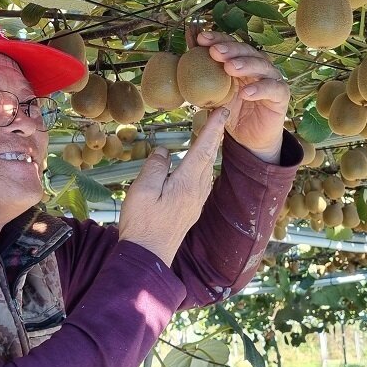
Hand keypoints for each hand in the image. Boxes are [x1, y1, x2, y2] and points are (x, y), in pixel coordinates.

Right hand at [117, 106, 229, 266]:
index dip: (213, 128)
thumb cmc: (142, 223)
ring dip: (209, 151)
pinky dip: (202, 166)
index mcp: (187, 184)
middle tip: (218, 116)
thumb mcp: (143, 190)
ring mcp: (194, 203)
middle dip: (214, 136)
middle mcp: (197, 192)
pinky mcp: (189, 210)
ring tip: (208, 135)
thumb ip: (155, 167)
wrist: (148, 255)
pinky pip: (200, 181)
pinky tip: (197, 165)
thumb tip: (164, 152)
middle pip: (209, 158)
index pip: (203, 149)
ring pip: (206, 170)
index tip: (223, 111)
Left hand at [196, 30, 290, 162]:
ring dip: (246, 65)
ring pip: (262, 66)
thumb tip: (187, 43)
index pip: (231, 45)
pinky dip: (260, 89)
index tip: (201, 38)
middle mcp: (258, 67)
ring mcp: (271, 79)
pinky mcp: (280, 96)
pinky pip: (273, 89)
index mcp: (241, 62)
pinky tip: (246, 92)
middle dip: (231, 50)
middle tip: (216, 52)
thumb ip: (201, 71)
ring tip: (230, 68)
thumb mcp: (212, 92)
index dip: (218, 39)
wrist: (248, 138)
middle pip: (247, 51)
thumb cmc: (231, 111)